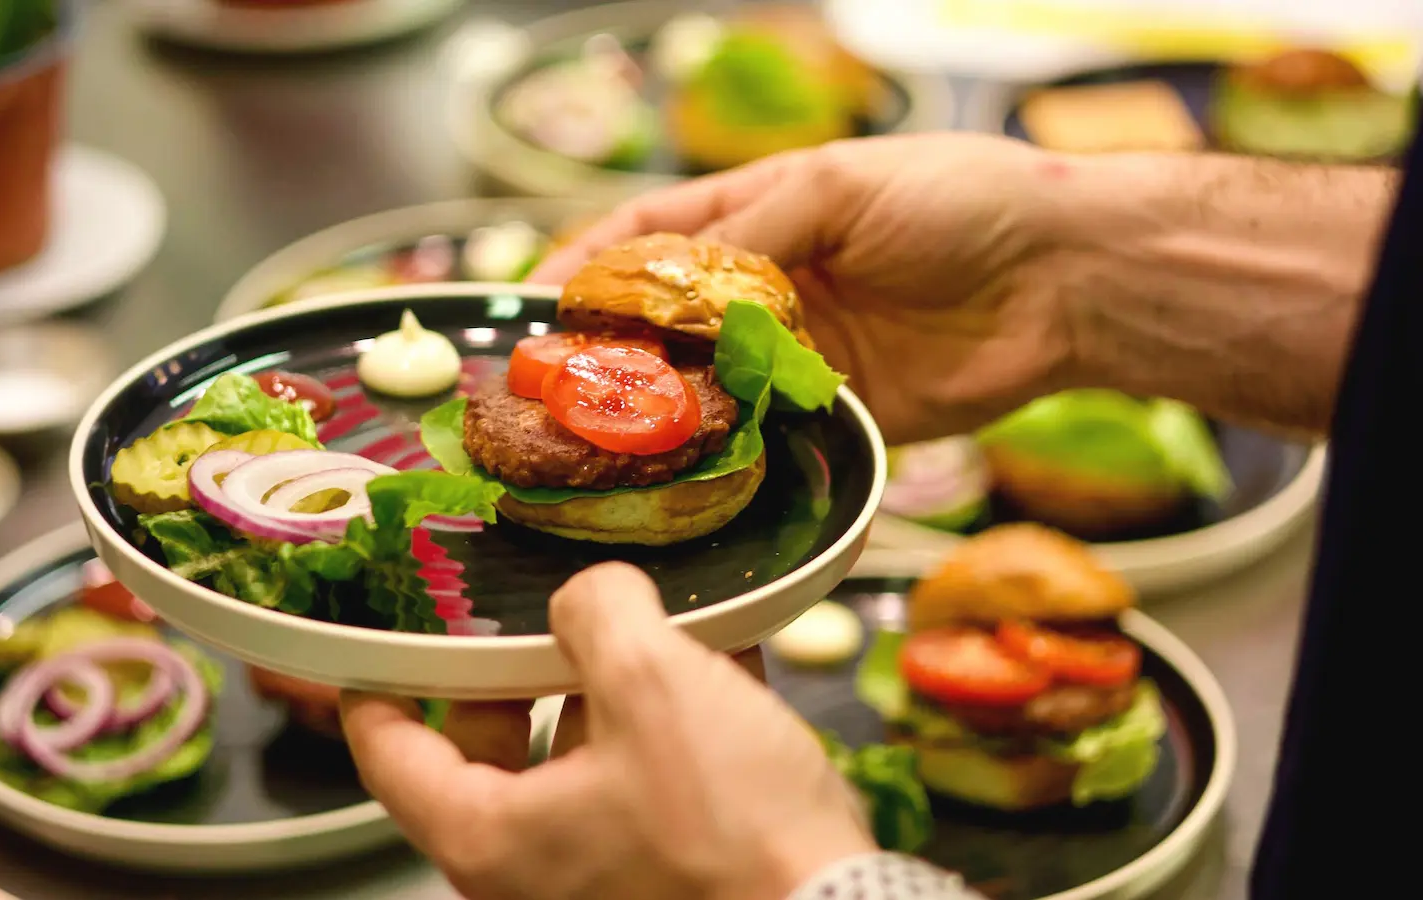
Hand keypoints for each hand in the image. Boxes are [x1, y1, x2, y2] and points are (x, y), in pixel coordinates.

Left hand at [341, 562, 874, 899]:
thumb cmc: (730, 832)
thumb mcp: (653, 683)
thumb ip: (599, 612)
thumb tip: (592, 594)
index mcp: (491, 837)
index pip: (389, 753)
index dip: (377, 683)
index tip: (378, 639)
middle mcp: (530, 874)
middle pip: (489, 748)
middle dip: (518, 668)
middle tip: (537, 611)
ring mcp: (599, 880)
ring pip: (578, 760)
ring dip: (611, 689)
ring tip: (657, 623)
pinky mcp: (667, 878)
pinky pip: (646, 785)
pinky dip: (669, 726)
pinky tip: (722, 664)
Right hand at [530, 132, 1080, 443]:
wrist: (1064, 280)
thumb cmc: (960, 200)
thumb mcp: (841, 186)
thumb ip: (753, 230)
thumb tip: (674, 278)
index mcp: (763, 214)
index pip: (653, 237)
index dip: (593, 266)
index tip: (539, 301)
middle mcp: (772, 287)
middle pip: (669, 322)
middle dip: (610, 351)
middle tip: (558, 386)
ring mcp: (802, 354)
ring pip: (708, 386)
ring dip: (660, 409)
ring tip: (602, 435)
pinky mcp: (840, 413)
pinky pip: (769, 435)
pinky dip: (729, 449)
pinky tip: (687, 464)